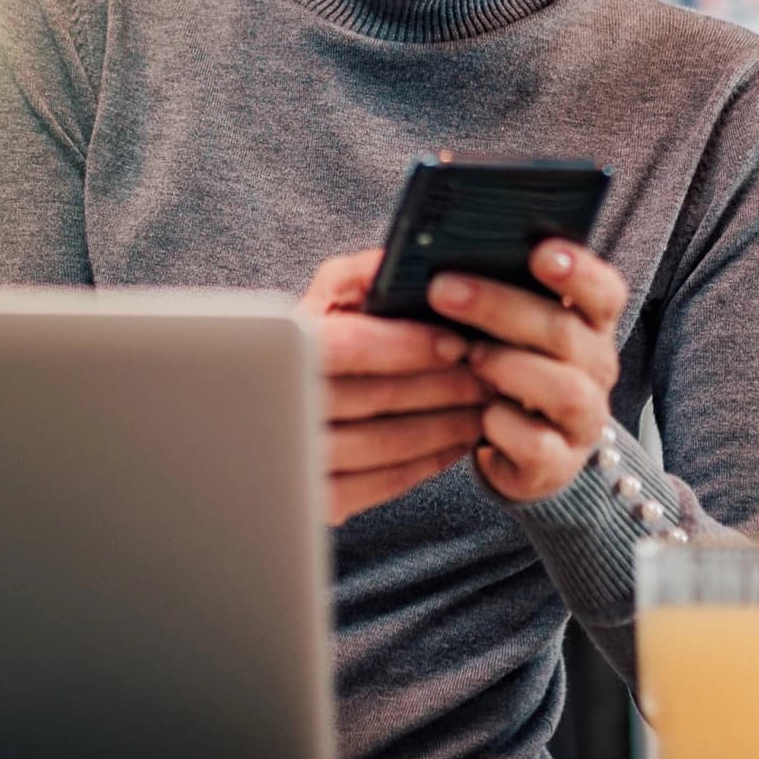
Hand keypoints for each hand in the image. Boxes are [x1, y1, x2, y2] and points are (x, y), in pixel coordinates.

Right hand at [301, 247, 492, 525]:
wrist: (266, 414)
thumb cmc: (309, 340)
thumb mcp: (326, 295)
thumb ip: (363, 274)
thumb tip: (407, 258)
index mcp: (281, 348)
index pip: (349, 346)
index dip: (407, 346)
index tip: (456, 342)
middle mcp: (280, 406)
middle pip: (376, 398)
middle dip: (445, 385)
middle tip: (491, 374)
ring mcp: (297, 460)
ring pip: (386, 445)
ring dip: (446, 425)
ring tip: (485, 405)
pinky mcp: (317, 500)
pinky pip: (381, 484)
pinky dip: (427, 463)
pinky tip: (457, 442)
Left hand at [426, 240, 626, 503]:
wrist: (513, 448)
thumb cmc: (504, 366)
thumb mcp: (504, 327)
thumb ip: (494, 290)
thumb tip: (440, 259)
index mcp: (588, 324)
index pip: (604, 292)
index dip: (578, 271)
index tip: (539, 253)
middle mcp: (596, 368)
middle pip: (566, 332)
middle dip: (501, 307)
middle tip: (443, 290)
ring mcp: (583, 419)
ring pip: (565, 390)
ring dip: (509, 367)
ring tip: (468, 356)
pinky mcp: (558, 464)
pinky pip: (538, 445)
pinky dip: (504, 427)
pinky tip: (479, 415)